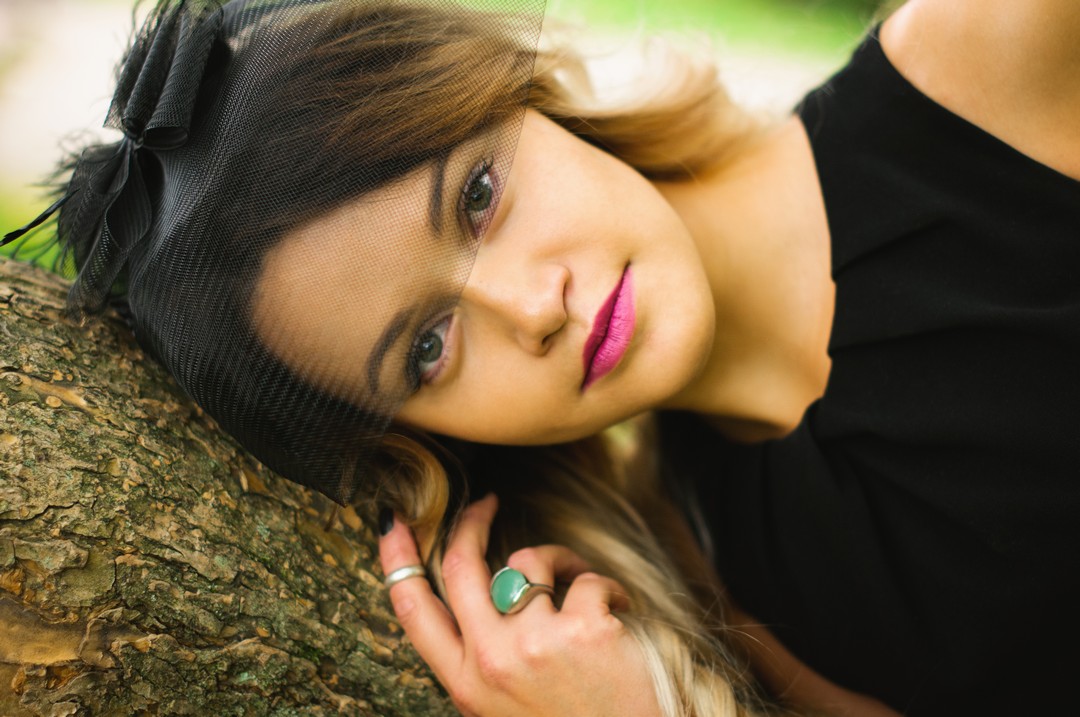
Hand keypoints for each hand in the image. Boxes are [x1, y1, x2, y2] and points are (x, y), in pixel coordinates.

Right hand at [378, 494, 661, 716]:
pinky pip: (588, 578)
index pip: (413, 611)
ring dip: (558, 560)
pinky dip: (608, 587)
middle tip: (487, 503)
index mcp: (467, 684)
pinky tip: (621, 611)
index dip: (397, 559)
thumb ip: (484, 660)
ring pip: (529, 561)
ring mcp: (536, 644)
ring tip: (581, 585)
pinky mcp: (585, 629)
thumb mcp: (505, 706)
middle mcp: (492, 662)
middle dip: (471, 523)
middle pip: (462, 566)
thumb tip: (484, 594)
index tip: (393, 523)